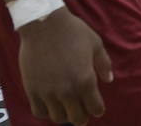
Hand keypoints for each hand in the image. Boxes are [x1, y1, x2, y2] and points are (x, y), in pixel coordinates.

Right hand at [19, 8, 112, 124]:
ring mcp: (47, 92)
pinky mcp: (31, 90)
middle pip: (77, 118)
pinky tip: (51, 105)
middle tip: (82, 111)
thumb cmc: (73, 32)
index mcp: (86, 80)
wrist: (44, 25)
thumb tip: (109, 80)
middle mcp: (67, 90)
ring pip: (57, 117)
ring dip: (64, 114)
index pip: (95, 108)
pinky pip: (39, 112)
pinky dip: (46, 112)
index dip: (98, 110)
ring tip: (66, 108)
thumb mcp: (96, 44)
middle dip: (82, 116)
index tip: (97, 108)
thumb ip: (103, 64)